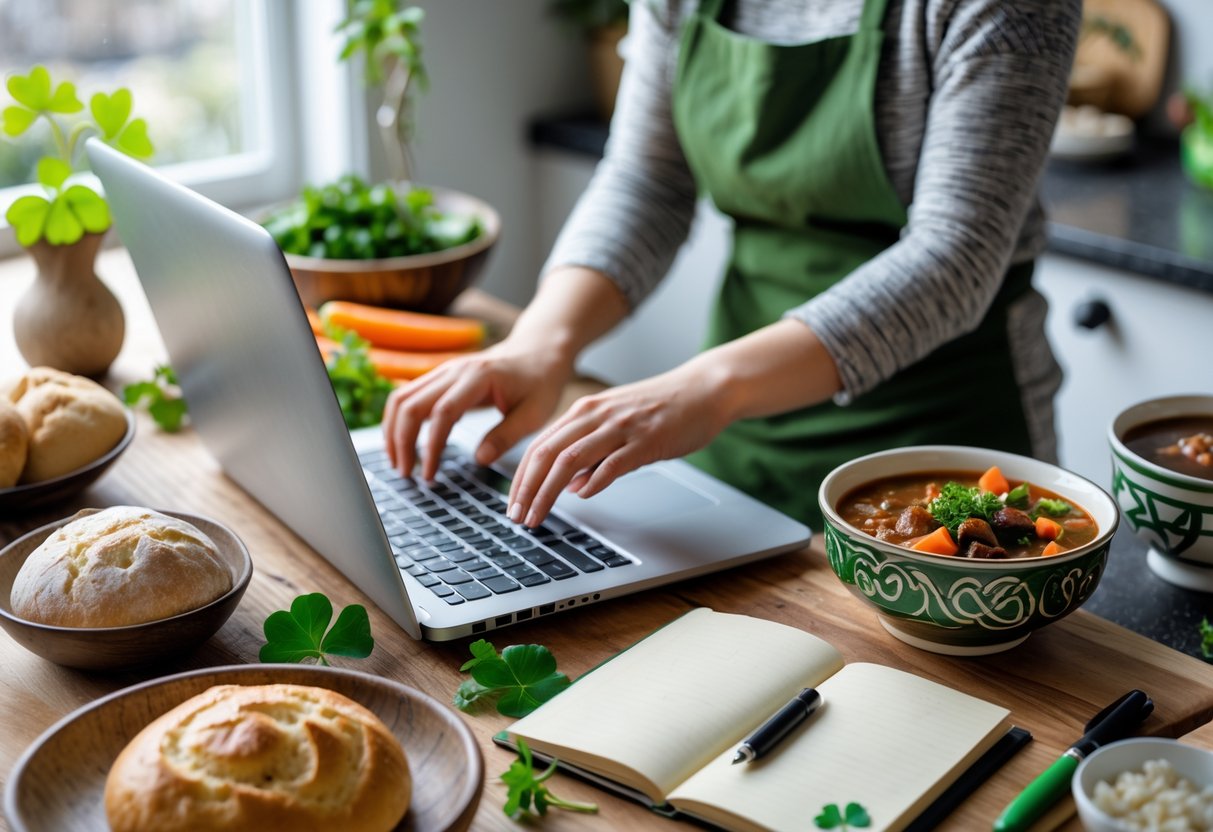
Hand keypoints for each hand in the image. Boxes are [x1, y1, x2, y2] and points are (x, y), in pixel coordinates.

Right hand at [383, 341, 574, 479]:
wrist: (537, 351)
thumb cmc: (539, 382)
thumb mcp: (535, 413)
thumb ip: (507, 435)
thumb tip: (479, 459)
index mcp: (479, 377)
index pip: (443, 412)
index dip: (431, 445)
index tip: (429, 474)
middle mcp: (454, 369)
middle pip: (410, 403)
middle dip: (401, 441)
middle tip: (406, 474)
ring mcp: (444, 370)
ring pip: (401, 397)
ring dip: (393, 431)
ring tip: (399, 463)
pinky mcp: (440, 377)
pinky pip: (408, 396)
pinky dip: (399, 421)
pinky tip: (403, 445)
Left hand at [507, 360, 731, 527]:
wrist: (704, 389)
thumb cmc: (662, 409)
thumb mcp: (616, 425)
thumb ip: (592, 452)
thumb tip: (571, 486)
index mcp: (585, 411)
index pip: (539, 446)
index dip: (521, 478)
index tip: (513, 504)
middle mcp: (596, 415)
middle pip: (546, 454)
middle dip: (526, 489)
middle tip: (517, 517)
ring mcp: (620, 427)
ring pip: (569, 460)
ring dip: (547, 493)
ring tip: (538, 516)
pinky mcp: (645, 440)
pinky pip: (611, 464)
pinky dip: (593, 483)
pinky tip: (583, 496)